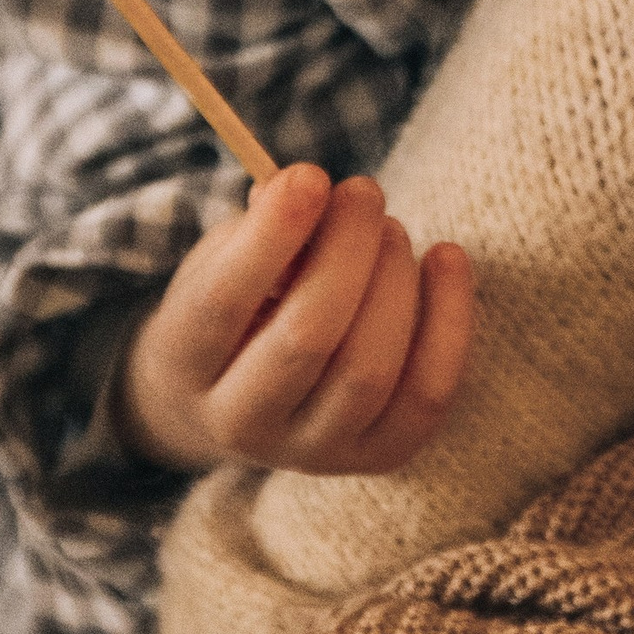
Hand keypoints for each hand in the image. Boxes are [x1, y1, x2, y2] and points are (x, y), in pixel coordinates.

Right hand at [110, 163, 473, 475]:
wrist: (244, 398)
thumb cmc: (239, 305)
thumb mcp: (223, 259)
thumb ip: (257, 229)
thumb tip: (308, 191)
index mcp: (184, 363)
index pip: (222, 303)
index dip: (270, 236)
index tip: (310, 175)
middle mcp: (240, 423)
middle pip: (306, 337)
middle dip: (347, 251)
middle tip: (364, 191)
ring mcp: (311, 451)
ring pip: (368, 369)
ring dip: (393, 279)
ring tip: (391, 230)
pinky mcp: (377, 458)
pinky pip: (427, 393)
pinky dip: (448, 319)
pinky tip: (446, 259)